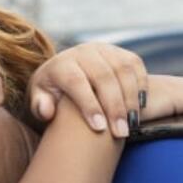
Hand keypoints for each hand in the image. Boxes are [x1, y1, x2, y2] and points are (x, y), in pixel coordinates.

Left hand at [28, 43, 147, 136]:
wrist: (67, 73)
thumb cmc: (53, 94)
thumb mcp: (41, 100)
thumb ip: (40, 106)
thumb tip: (47, 111)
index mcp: (61, 64)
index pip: (77, 82)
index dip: (89, 105)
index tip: (99, 128)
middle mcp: (83, 51)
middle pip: (103, 77)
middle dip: (114, 107)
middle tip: (121, 133)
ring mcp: (104, 49)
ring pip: (122, 70)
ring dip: (130, 98)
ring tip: (132, 124)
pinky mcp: (120, 52)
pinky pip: (135, 65)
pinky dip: (141, 85)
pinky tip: (141, 108)